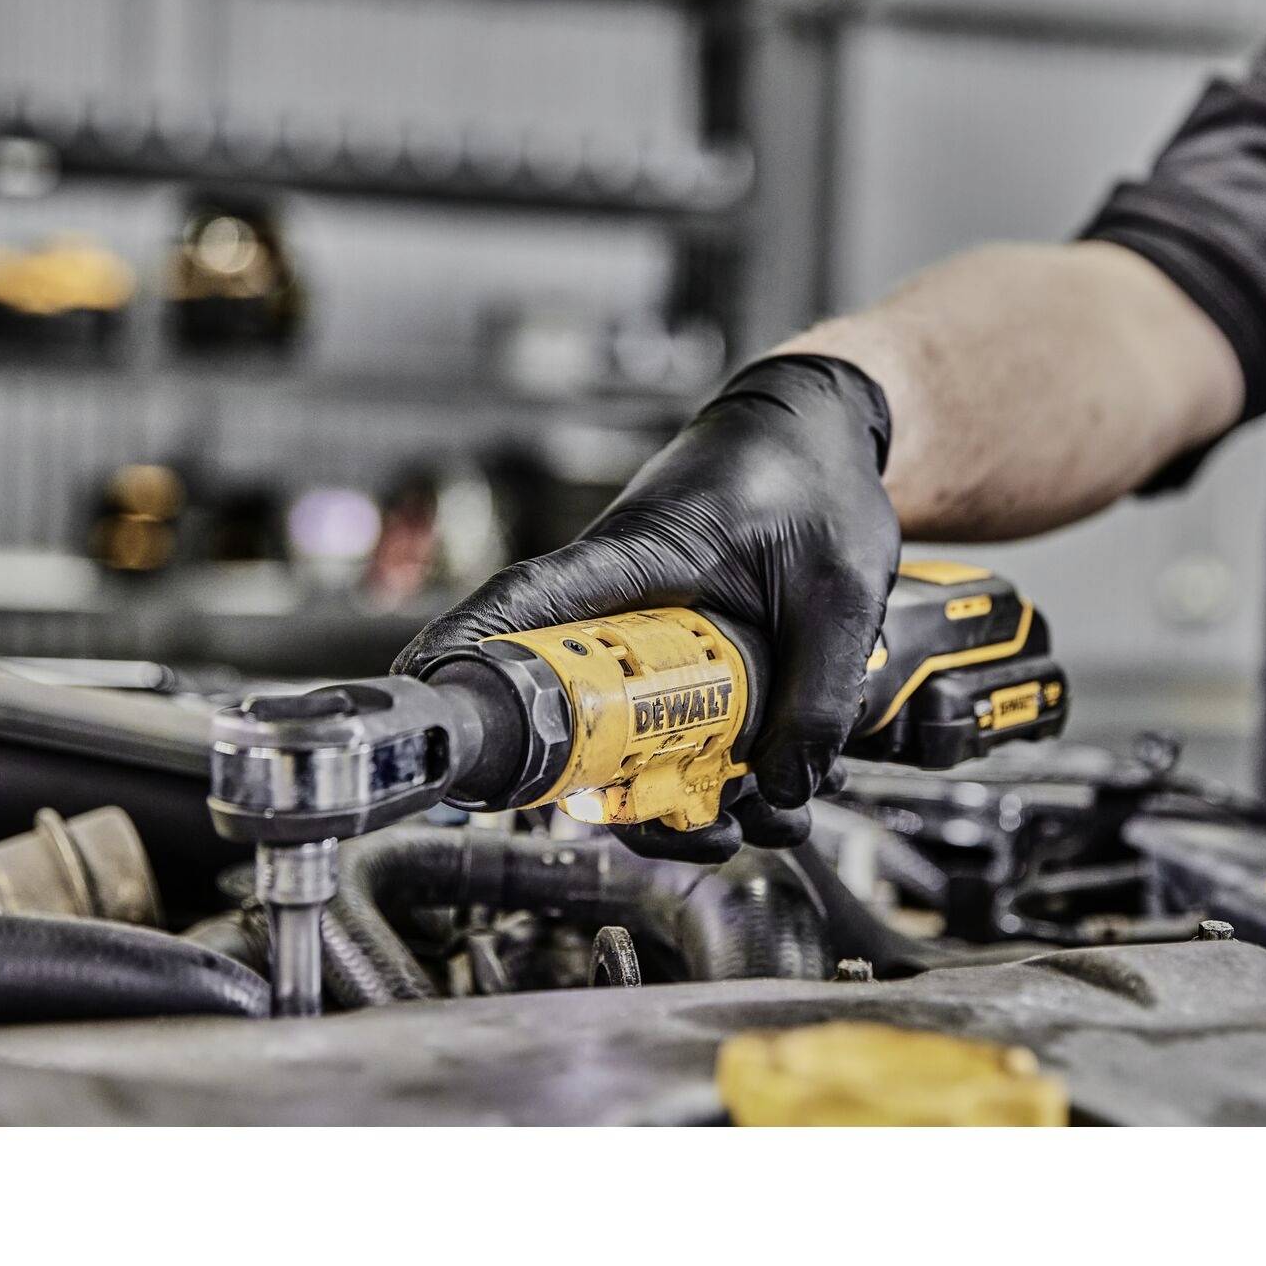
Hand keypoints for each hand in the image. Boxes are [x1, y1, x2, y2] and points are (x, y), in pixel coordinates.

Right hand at [396, 354, 899, 860]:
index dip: (474, 649)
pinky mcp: (675, 653)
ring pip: (626, 734)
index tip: (427, 694)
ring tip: (751, 826)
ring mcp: (645, 633)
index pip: (532, 600)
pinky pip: (666, 725)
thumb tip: (787, 788)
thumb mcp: (838, 589)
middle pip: (578, 709)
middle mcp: (623, 602)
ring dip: (676, 794)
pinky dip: (705, 771)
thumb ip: (822, 690)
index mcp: (639, 557)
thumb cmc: (812, 477)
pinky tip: (763, 799)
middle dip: (621, 791)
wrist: (822, 433)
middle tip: (694, 831)